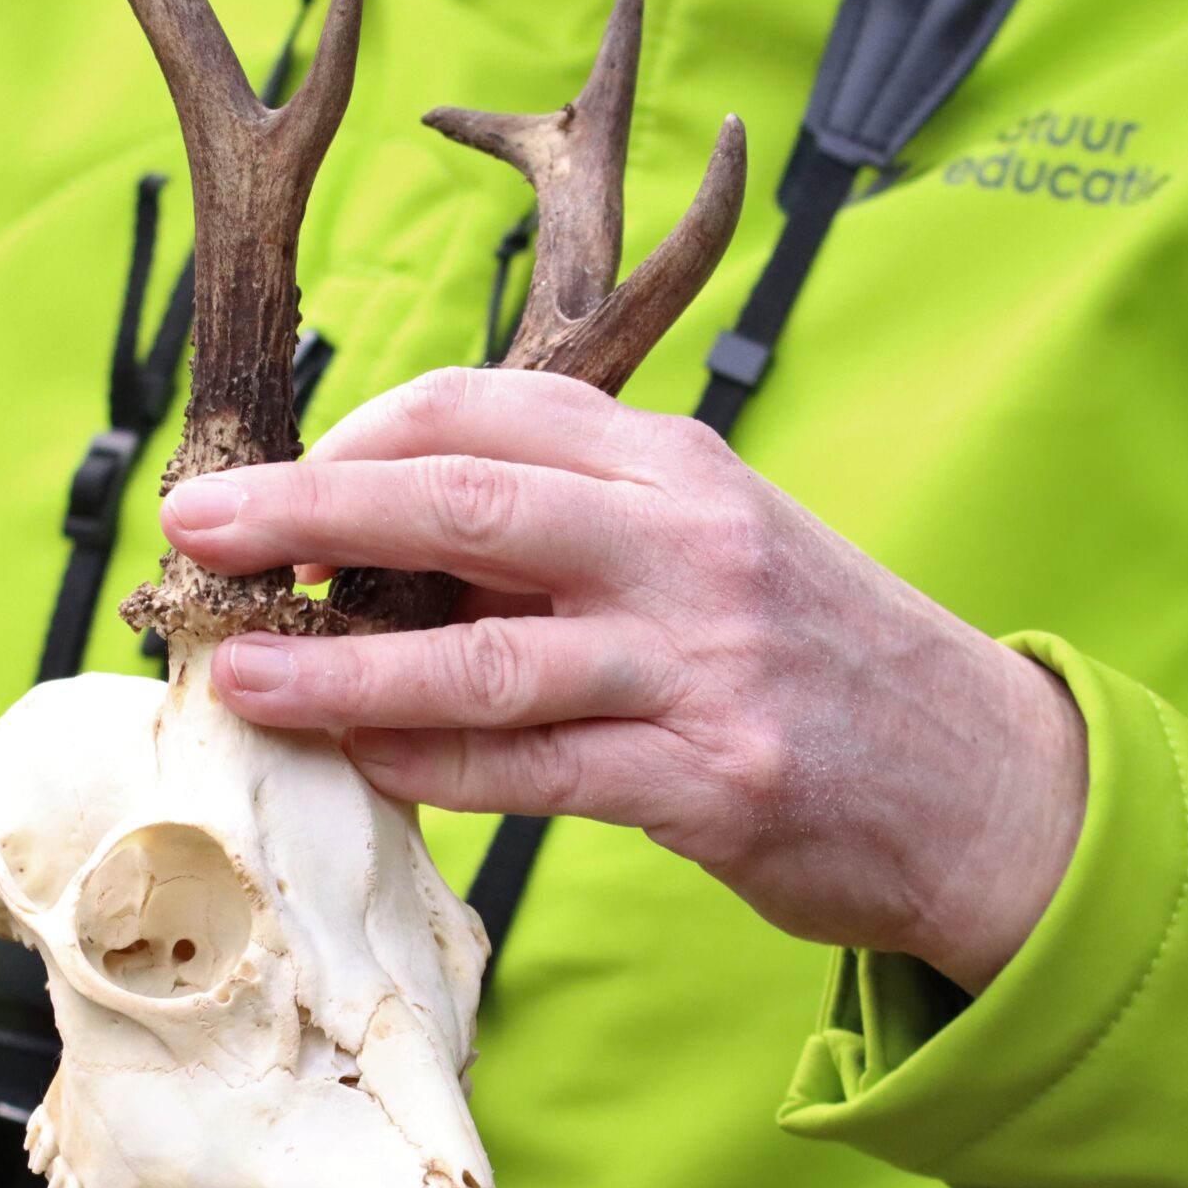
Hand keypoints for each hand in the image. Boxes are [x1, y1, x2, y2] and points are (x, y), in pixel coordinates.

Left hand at [160, 369, 1085, 993]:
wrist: (988, 782)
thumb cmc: (813, 654)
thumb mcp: (707, 545)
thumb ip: (566, 529)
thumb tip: (374, 544)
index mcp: (675, 463)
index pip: (490, 405)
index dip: (363, 434)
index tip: (284, 481)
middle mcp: (686, 541)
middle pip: (462, 500)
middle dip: (308, 507)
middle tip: (199, 526)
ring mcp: (700, 661)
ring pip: (475, 654)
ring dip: (335, 670)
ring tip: (235, 674)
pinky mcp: (707, 780)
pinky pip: (527, 772)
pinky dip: (427, 768)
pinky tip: (356, 764)